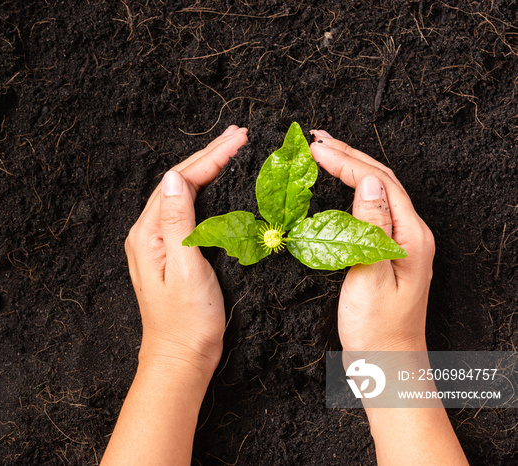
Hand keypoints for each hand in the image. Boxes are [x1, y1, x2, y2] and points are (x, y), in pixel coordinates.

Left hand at [125, 125, 248, 375]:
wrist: (181, 359)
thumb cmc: (186, 321)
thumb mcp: (185, 268)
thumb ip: (178, 221)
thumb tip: (172, 177)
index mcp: (147, 234)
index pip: (179, 182)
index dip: (210, 158)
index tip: (238, 140)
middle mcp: (148, 234)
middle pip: (179, 183)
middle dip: (209, 156)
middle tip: (238, 135)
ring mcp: (158, 244)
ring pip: (184, 195)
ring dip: (208, 170)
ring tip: (230, 150)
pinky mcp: (171, 254)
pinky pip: (188, 213)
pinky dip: (207, 193)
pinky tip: (219, 186)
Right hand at [310, 131, 434, 352]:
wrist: (388, 362)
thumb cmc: (376, 329)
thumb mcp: (369, 277)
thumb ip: (370, 227)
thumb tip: (370, 182)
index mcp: (410, 237)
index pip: (378, 182)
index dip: (346, 161)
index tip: (315, 149)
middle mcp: (411, 234)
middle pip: (381, 180)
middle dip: (348, 155)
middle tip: (316, 139)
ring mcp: (401, 242)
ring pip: (378, 192)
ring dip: (351, 168)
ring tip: (325, 151)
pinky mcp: (389, 251)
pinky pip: (372, 209)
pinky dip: (352, 190)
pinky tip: (339, 185)